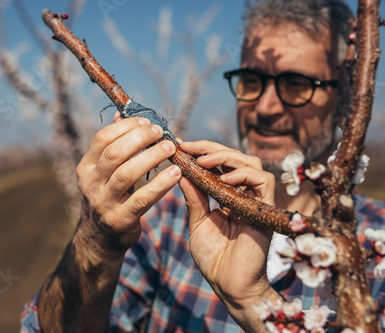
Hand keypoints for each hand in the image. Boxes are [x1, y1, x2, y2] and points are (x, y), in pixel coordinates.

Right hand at [76, 116, 180, 252]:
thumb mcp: (103, 173)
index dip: (126, 127)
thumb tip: (123, 114)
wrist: (100, 238)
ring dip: (152, 157)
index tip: (147, 122)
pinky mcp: (120, 220)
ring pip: (127, 174)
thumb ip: (113, 146)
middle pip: (115, 153)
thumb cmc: (108, 196)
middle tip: (161, 133)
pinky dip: (161, 184)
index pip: (102, 139)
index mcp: (86, 167)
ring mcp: (103, 203)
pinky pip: (142, 199)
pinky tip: (176, 173)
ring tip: (171, 148)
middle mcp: (91, 184)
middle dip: (140, 138)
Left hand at [179, 141, 275, 309]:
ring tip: (203, 160)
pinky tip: (224, 178)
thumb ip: (194, 198)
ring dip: (226, 156)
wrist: (228, 285)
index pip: (220, 165)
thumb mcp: (198, 222)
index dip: (203, 152)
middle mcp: (243, 195)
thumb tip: (180, 172)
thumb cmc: (213, 258)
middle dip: (211, 148)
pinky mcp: (265, 210)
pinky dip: (244, 174)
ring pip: (251, 163)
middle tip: (189, 147)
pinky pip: (264, 181)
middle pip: (236, 158)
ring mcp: (255, 202)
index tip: (181, 146)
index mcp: (227, 196)